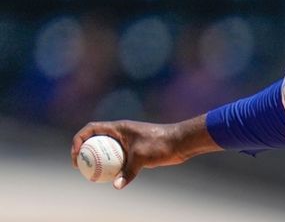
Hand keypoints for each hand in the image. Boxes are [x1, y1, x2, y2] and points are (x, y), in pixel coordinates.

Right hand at [71, 116, 215, 188]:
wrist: (180, 142)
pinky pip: (116, 157)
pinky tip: (108, 179)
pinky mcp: (134, 150)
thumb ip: (128, 171)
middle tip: (78, 167)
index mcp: (119, 127)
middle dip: (83, 151)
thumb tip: (116, 186)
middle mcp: (121, 132)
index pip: (91, 128)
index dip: (78, 139)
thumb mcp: (142, 157)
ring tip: (89, 175)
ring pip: (105, 149)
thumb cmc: (161, 144)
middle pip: (95, 139)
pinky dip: (109, 165)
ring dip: (95, 159)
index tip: (76, 155)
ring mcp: (127, 141)